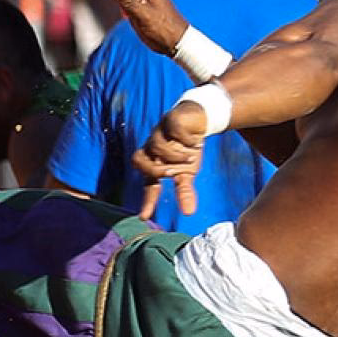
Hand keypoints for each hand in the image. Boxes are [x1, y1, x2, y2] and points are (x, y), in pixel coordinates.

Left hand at [133, 101, 207, 217]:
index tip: (144, 217)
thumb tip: (189, 213)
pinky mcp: (170, 119)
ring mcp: (159, 132)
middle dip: (156, 170)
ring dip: (176, 156)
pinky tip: (195, 141)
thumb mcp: (187, 172)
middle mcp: (152, 148)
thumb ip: (184, 191)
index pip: (147, 183)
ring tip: (191, 157)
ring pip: (156, 145)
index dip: (146, 200)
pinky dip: (185, 139)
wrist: (198, 121)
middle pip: (139, 161)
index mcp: (154, 163)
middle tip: (174, 173)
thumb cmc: (188, 149)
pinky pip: (173, 129)